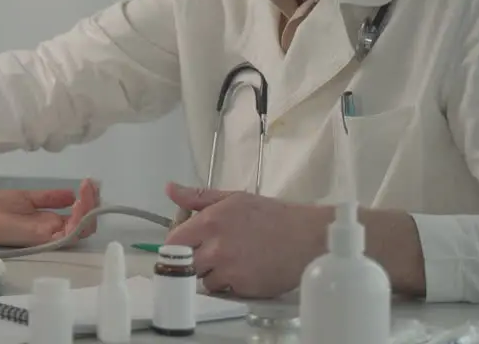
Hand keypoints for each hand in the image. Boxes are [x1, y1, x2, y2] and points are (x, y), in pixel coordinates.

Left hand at [0, 178, 100, 246]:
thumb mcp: (26, 198)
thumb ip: (48, 198)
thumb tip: (70, 193)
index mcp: (48, 221)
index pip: (77, 216)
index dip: (88, 202)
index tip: (90, 182)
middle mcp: (51, 230)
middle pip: (85, 224)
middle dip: (93, 204)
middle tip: (92, 186)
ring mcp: (47, 235)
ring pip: (81, 228)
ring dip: (88, 207)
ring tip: (87, 189)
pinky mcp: (41, 239)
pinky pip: (67, 232)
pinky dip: (77, 217)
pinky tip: (77, 201)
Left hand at [162, 182, 330, 297]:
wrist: (308, 237)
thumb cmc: (273, 216)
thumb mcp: (234, 198)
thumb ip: (198, 197)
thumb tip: (170, 189)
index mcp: (210, 221)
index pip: (173, 242)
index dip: (177, 246)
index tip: (185, 246)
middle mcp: (216, 247)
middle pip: (186, 264)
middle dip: (195, 260)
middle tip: (212, 253)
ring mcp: (229, 270)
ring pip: (204, 280)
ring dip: (213, 274)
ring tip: (233, 261)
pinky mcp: (243, 287)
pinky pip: (224, 290)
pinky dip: (230, 284)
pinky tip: (244, 271)